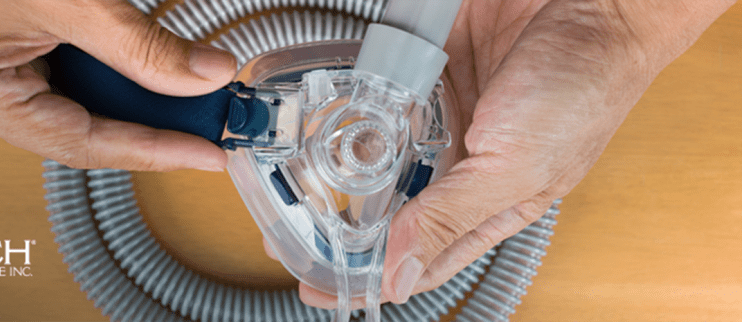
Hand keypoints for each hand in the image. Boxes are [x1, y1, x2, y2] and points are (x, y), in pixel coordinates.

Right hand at [0, 0, 235, 171]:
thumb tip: (207, 74)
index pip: (80, 144)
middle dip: (147, 122)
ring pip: (74, 105)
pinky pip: (61, 79)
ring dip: (130, 97)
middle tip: (204, 118)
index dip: (154, 152)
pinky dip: (107, 73)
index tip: (206, 154)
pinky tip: (142, 73)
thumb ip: (143, 45)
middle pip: (78, 129)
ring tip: (180, 93)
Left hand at [270, 0, 734, 308]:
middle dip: (345, 224)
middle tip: (293, 230)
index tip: (322, 286)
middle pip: (391, 207)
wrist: (593, 2)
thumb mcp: (514, 168)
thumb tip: (399, 276)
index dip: (373, 277)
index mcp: (490, 204)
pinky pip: (379, 94)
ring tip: (304, 174)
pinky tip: (331, 114)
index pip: (422, 256)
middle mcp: (461, 166)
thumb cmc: (583, 89)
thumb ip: (451, 218)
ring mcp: (441, 117)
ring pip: (378, 152)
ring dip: (344, 162)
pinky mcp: (427, 72)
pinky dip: (355, 104)